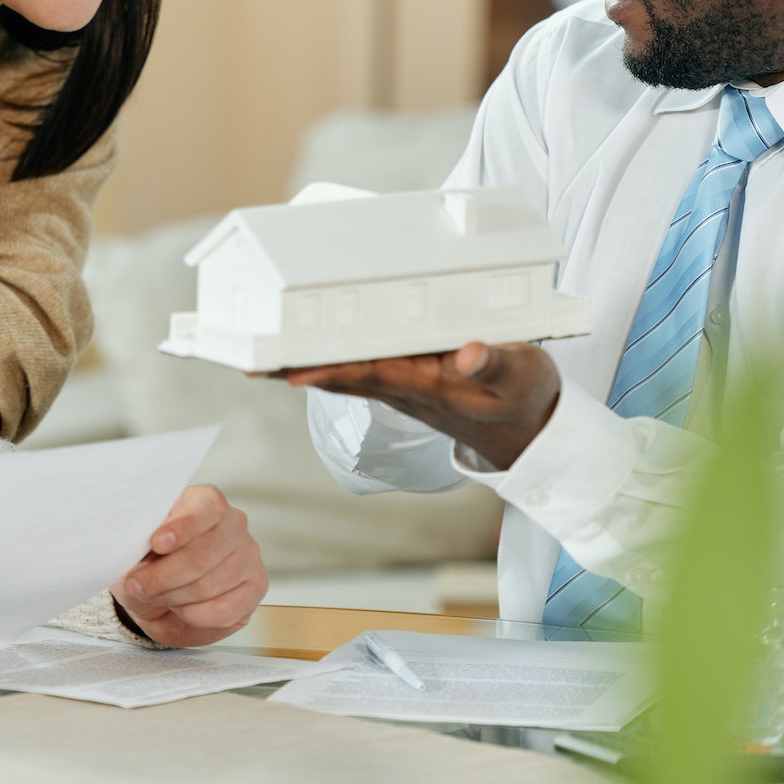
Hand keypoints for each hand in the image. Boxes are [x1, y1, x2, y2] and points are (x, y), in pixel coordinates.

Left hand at [112, 485, 267, 646]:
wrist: (158, 593)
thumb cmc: (147, 562)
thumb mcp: (133, 548)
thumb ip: (135, 546)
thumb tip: (135, 556)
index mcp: (205, 501)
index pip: (206, 508)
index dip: (181, 528)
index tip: (155, 544)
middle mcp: (233, 524)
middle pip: (204, 554)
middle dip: (164, 576)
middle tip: (137, 585)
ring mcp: (248, 556)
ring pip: (210, 585)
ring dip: (174, 597)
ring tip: (156, 596)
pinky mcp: (255, 588)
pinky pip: (225, 610)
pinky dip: (194, 615)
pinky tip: (181, 608)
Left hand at [282, 341, 561, 469]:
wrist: (533, 433)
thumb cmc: (526, 398)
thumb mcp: (521, 373)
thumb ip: (494, 362)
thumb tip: (468, 351)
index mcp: (430, 384)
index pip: (371, 374)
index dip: (330, 370)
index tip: (291, 368)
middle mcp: (408, 390)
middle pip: (342, 378)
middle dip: (297, 370)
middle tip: (251, 363)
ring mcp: (405, 390)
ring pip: (345, 376)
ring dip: (304, 368)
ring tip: (263, 360)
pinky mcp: (409, 384)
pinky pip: (360, 372)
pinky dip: (330, 364)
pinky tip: (309, 357)